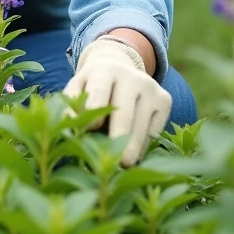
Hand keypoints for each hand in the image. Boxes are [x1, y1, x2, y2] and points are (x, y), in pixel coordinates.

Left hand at [63, 35, 171, 165]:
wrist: (118, 68)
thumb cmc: (92, 87)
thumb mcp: (78, 89)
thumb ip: (70, 105)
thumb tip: (68, 122)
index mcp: (104, 71)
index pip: (99, 94)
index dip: (94, 114)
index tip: (90, 131)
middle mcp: (131, 76)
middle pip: (125, 113)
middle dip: (120, 138)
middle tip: (119, 163)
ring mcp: (151, 87)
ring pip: (143, 124)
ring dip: (134, 147)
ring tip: (126, 165)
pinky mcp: (165, 99)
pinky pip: (155, 129)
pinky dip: (144, 144)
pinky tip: (134, 151)